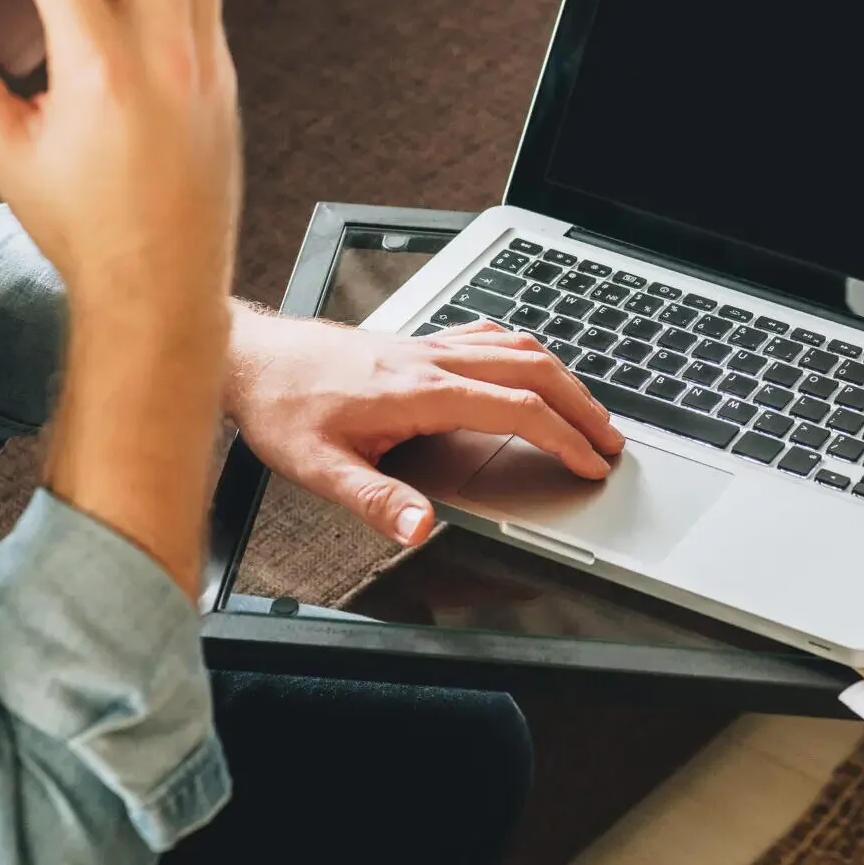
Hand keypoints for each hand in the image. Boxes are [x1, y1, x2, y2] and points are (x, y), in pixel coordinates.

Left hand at [226, 313, 627, 545]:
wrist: (251, 358)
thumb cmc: (282, 408)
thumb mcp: (319, 469)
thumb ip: (376, 500)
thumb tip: (423, 528)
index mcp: (420, 392)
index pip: (515, 409)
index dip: (562, 437)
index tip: (590, 463)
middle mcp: (431, 360)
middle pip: (533, 370)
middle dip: (582, 404)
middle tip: (613, 439)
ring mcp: (427, 345)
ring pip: (516, 348)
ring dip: (562, 377)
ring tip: (587, 409)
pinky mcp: (416, 341)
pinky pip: (488, 336)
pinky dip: (525, 353)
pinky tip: (529, 366)